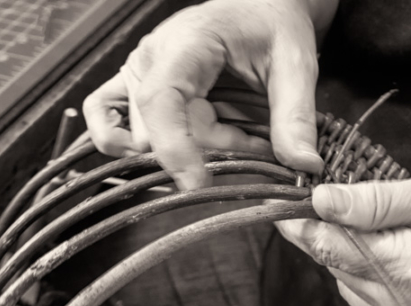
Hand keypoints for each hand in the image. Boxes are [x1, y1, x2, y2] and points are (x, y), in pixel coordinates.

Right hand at [82, 0, 333, 189]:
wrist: (259, 8)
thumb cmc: (271, 26)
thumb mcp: (296, 64)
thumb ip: (296, 116)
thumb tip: (304, 165)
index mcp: (187, 43)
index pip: (162, 100)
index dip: (174, 147)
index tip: (198, 182)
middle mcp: (151, 57)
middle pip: (161, 129)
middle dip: (215, 146)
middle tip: (257, 138)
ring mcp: (137, 73)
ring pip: (147, 137)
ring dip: (196, 147)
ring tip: (234, 130)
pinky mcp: (133, 87)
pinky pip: (106, 120)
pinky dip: (131, 144)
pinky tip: (177, 148)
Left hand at [276, 173, 410, 305]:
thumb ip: (379, 201)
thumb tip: (323, 200)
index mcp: (408, 270)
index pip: (330, 246)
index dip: (302, 224)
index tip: (283, 207)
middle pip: (336, 269)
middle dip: (333, 237)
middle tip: (343, 208)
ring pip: (350, 291)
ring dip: (354, 263)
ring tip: (388, 237)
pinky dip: (373, 286)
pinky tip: (400, 266)